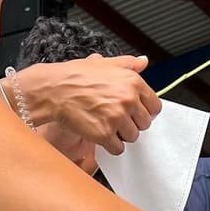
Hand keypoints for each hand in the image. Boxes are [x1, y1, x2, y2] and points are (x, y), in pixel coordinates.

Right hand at [15, 55, 161, 155]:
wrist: (54, 90)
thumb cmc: (75, 77)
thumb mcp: (104, 64)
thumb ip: (127, 64)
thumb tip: (143, 62)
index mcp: (132, 82)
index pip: (155, 107)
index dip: (144, 111)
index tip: (135, 112)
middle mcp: (128, 100)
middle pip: (145, 124)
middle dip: (132, 123)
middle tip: (116, 118)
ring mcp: (117, 118)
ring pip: (132, 137)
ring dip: (121, 135)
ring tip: (106, 125)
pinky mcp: (105, 134)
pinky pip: (118, 148)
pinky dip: (110, 146)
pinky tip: (100, 134)